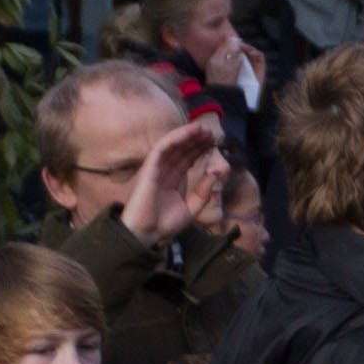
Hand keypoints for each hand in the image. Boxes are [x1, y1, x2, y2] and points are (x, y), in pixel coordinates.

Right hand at [128, 121, 224, 245]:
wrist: (148, 234)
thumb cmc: (165, 225)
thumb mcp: (191, 209)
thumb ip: (203, 193)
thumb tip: (215, 174)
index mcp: (172, 180)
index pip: (186, 160)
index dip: (199, 150)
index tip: (214, 143)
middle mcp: (163, 172)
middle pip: (181, 151)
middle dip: (196, 140)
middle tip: (211, 133)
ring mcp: (155, 169)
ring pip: (172, 146)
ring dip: (187, 135)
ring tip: (203, 129)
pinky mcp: (148, 169)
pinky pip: (161, 149)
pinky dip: (174, 138)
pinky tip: (188, 132)